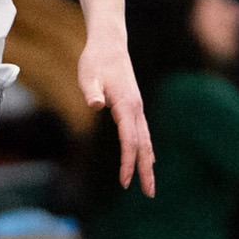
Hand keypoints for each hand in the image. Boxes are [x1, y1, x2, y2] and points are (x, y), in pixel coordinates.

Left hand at [79, 41, 155, 196]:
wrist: (109, 43)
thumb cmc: (95, 60)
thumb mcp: (88, 75)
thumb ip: (91, 91)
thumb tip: (96, 104)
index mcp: (127, 105)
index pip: (130, 141)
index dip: (128, 163)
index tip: (125, 182)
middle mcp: (136, 109)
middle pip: (144, 145)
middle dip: (146, 170)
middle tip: (150, 194)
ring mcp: (137, 107)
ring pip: (146, 140)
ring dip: (148, 163)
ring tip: (149, 184)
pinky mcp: (134, 106)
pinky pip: (143, 133)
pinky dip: (146, 149)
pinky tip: (147, 160)